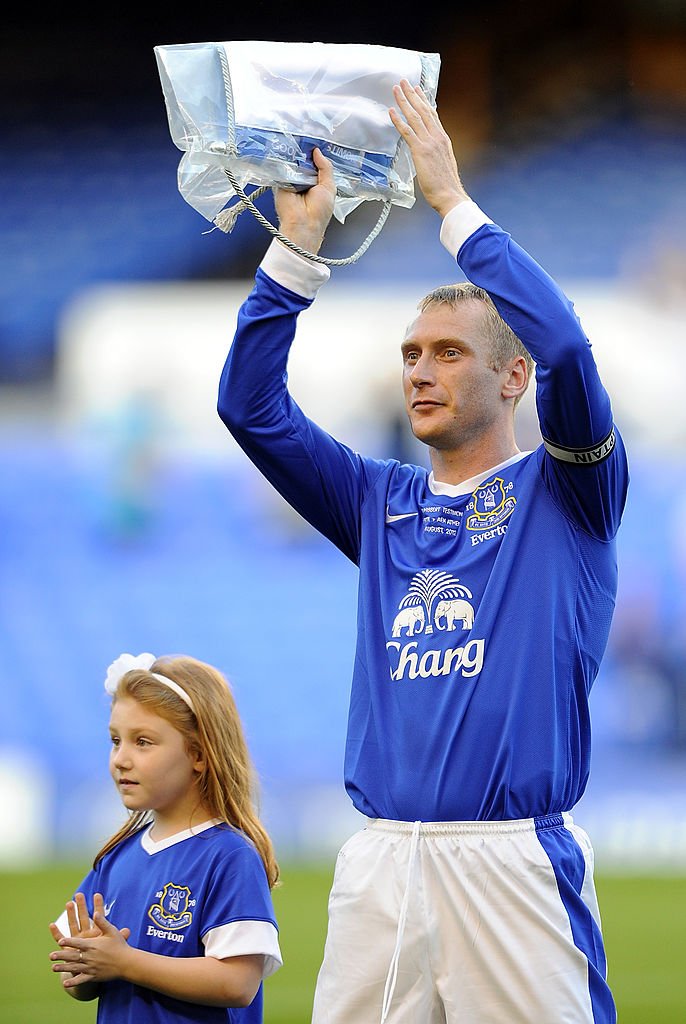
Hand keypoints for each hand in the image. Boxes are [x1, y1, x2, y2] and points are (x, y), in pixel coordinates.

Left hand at [49, 892, 130, 988]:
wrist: (126, 963)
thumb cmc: (120, 945)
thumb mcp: (112, 931)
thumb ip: (102, 922)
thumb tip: (96, 912)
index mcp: (93, 945)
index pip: (78, 943)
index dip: (68, 942)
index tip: (60, 941)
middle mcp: (90, 957)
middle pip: (73, 956)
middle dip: (61, 956)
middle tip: (51, 956)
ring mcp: (91, 967)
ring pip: (74, 968)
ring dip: (63, 968)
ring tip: (53, 968)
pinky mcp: (93, 976)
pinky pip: (81, 980)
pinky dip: (73, 982)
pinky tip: (65, 983)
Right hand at [273, 147, 335, 253]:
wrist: (302, 224)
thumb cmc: (319, 212)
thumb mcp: (329, 186)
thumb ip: (325, 167)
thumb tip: (317, 151)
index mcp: (318, 182)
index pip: (317, 163)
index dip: (317, 153)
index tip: (317, 140)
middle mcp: (304, 180)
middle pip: (304, 160)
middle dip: (306, 151)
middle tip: (307, 138)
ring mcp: (292, 180)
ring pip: (293, 162)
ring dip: (295, 155)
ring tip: (297, 143)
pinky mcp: (280, 182)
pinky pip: (282, 168)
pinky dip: (284, 161)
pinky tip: (287, 153)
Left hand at [389, 80, 469, 218]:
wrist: (450, 195)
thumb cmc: (446, 186)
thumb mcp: (442, 163)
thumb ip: (435, 153)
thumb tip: (427, 152)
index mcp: (443, 139)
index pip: (432, 115)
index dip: (424, 100)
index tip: (419, 89)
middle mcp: (437, 136)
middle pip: (423, 110)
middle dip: (413, 94)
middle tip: (404, 82)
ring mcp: (429, 142)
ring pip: (415, 116)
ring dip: (404, 101)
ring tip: (396, 89)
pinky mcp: (421, 151)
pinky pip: (407, 131)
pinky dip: (398, 120)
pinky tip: (391, 111)